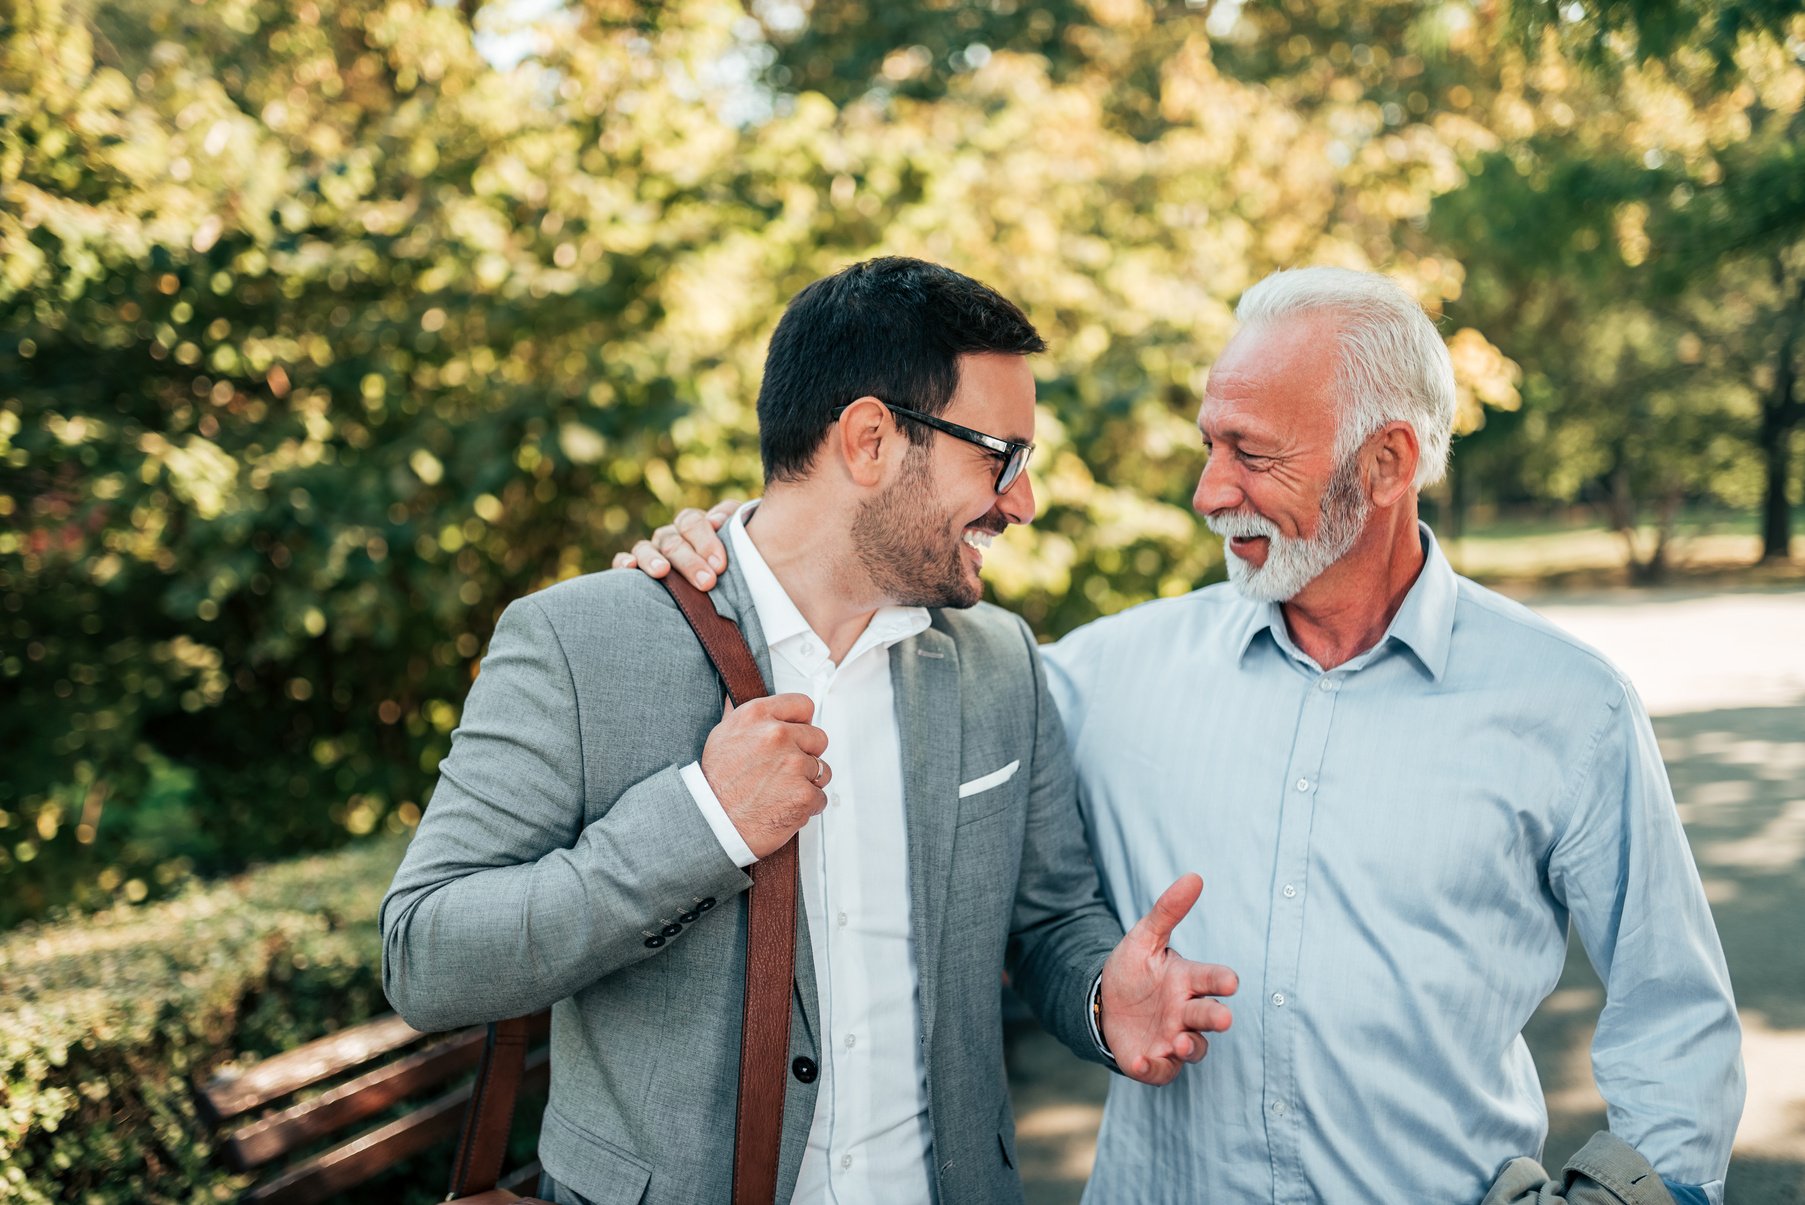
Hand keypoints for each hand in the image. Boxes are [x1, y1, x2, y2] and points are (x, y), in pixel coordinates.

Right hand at [612, 499, 742, 589]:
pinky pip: (622, 561)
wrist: (723, 593)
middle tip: (707, 582)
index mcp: (692, 526)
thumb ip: (734, 522)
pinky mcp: (634, 569)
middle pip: (673, 540)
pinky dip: (623, 562)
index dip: (706, 541)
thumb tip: (716, 521)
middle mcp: (669, 536)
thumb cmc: (734, 565)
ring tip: (662, 572)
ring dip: (652, 559)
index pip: (693, 522)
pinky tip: (629, 568)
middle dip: (690, 562)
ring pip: (645, 548)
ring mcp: (650, 552)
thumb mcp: (741, 540)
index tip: (720, 565)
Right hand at [701, 692, 830, 858]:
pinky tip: (784, 807)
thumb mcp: (721, 736)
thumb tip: (736, 698)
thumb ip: (739, 715)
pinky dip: (807, 806)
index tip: (796, 735)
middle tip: (784, 770)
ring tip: (781, 791)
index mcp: (757, 716)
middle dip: (806, 755)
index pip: (802, 705)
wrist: (713, 825)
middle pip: (818, 738)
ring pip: (822, 769)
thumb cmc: (716, 785)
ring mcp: (793, 764)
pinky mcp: (804, 794)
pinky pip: (820, 798)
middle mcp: (777, 735)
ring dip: (807, 782)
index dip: (800, 723)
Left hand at [1098, 873, 1236, 1084]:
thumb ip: (1167, 910)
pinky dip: (1155, 1068)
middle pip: (1209, 1016)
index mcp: (1187, 981)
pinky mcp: (1157, 1061)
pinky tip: (1141, 1061)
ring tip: (1180, 1041)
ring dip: (1190, 1046)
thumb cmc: (1133, 970)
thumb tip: (1195, 876)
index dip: (1221, 980)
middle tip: (1223, 1019)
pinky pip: (1162, 1070)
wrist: (1103, 1003)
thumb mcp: (1144, 938)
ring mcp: (1174, 1038)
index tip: (1231, 981)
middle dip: (1216, 1018)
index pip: (1211, 979)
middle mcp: (1186, 1011)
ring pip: (1194, 1046)